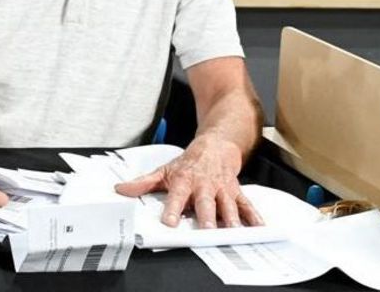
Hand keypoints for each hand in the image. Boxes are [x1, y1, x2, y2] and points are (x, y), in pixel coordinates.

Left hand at [115, 135, 260, 228]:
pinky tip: (258, 228)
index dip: (172, 209)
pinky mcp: (236, 192)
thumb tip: (121, 190)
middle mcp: (204, 186)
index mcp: (184, 181)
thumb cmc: (188, 163)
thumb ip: (143, 183)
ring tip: (232, 231)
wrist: (215, 147)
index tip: (169, 222)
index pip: (176, 196)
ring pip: (227, 205)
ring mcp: (222, 189)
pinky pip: (247, 205)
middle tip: (207, 229)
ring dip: (230, 218)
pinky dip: (254, 217)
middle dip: (207, 216)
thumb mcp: (163, 171)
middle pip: (205, 202)